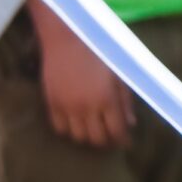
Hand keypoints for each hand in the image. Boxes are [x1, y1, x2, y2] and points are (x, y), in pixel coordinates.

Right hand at [30, 5, 132, 148]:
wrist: (67, 39)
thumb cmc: (99, 53)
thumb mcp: (119, 75)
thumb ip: (125, 101)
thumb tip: (130, 124)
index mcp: (107, 100)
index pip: (116, 132)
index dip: (122, 141)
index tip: (126, 142)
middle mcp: (87, 107)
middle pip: (96, 139)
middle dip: (106, 142)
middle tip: (110, 138)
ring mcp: (67, 106)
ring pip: (77, 137)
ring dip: (87, 138)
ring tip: (93, 131)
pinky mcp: (51, 102)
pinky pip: (58, 128)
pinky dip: (68, 131)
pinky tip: (75, 124)